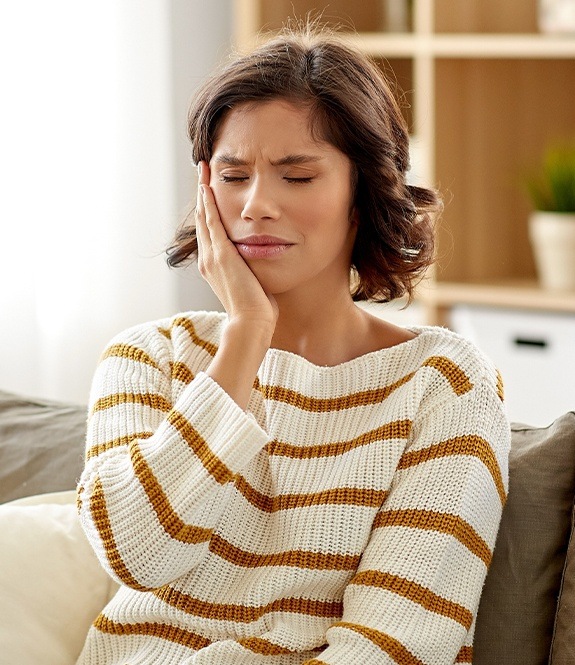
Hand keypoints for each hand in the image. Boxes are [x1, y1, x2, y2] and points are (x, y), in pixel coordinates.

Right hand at [195, 161, 278, 333]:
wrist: (251, 323)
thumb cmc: (257, 310)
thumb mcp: (252, 284)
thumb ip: (252, 270)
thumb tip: (263, 263)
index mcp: (214, 266)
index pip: (210, 231)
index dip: (208, 210)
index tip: (210, 191)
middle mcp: (207, 259)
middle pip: (202, 219)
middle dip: (202, 194)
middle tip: (202, 172)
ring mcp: (212, 256)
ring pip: (204, 216)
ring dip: (203, 191)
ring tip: (203, 170)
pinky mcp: (221, 255)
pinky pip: (212, 222)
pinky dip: (209, 203)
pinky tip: (208, 186)